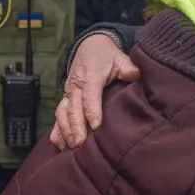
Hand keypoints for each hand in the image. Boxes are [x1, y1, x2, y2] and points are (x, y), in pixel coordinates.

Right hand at [52, 34, 139, 149]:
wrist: (89, 47)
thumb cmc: (107, 56)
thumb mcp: (120, 58)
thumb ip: (129, 69)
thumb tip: (137, 76)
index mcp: (91, 75)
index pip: (90, 94)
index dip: (92, 110)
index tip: (96, 126)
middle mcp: (76, 85)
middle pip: (73, 107)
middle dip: (76, 126)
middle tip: (80, 143)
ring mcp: (69, 93)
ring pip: (62, 113)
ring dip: (65, 130)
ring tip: (71, 146)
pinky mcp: (65, 100)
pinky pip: (58, 115)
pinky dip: (57, 130)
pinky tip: (59, 145)